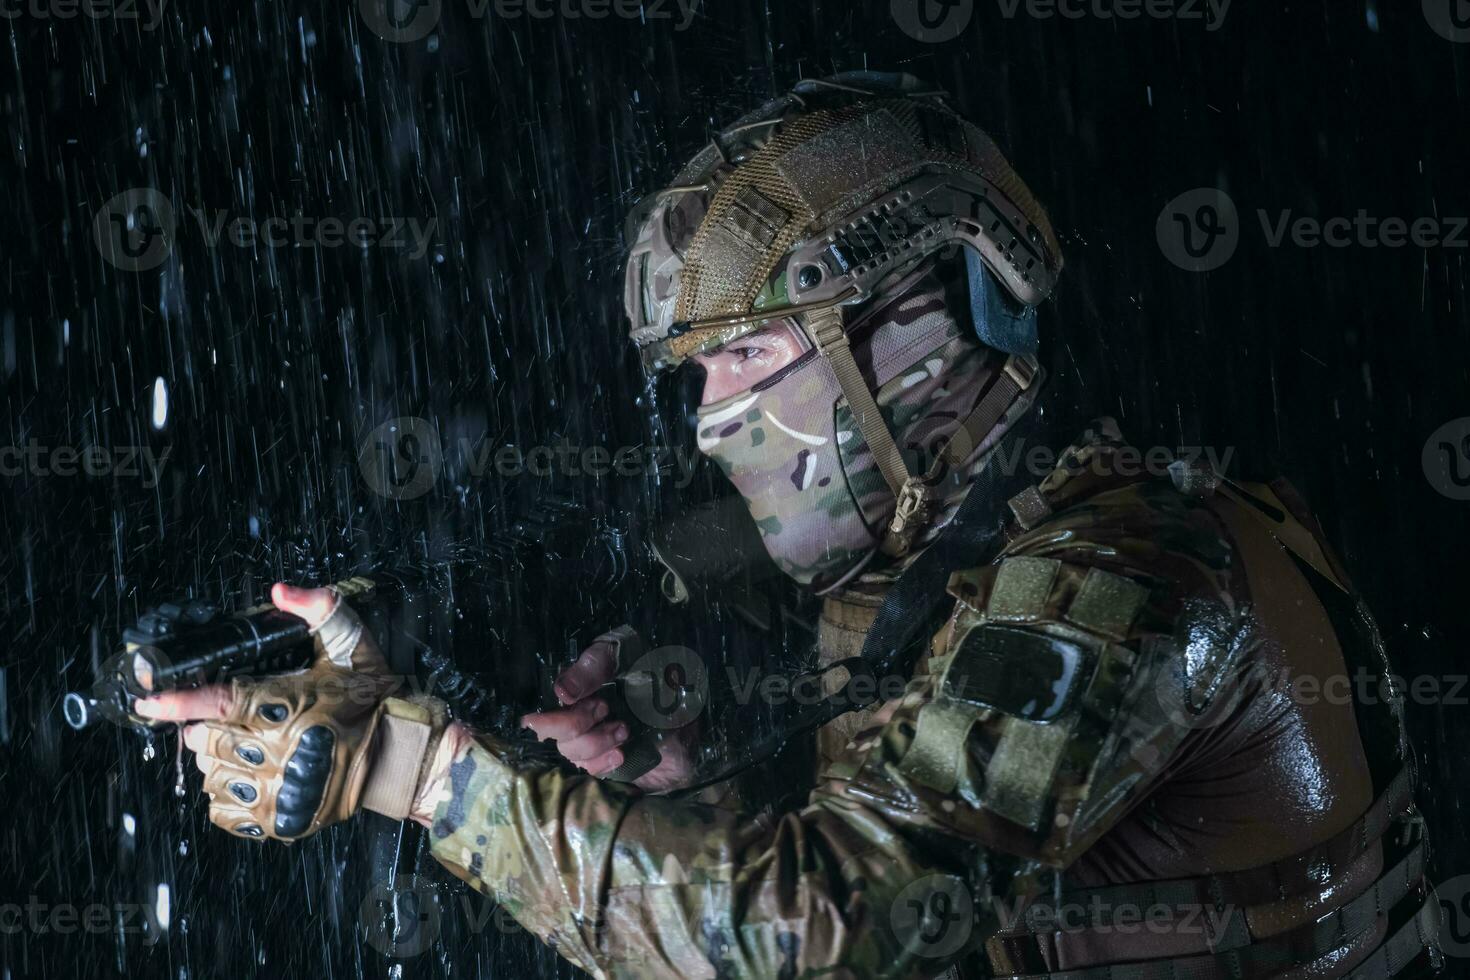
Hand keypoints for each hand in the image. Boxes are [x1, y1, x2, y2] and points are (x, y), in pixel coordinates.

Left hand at [136, 584, 401, 840]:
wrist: (399, 754)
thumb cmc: (370, 700)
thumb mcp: (352, 645)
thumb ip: (319, 610)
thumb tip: (281, 591)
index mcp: (290, 708)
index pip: (220, 703)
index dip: (179, 702)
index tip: (149, 702)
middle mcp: (281, 752)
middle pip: (208, 742)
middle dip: (205, 730)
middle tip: (221, 721)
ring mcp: (279, 790)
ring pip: (213, 777)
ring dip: (217, 762)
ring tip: (241, 749)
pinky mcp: (280, 818)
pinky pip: (226, 812)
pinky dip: (226, 795)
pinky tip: (247, 778)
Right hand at [520, 627, 696, 792]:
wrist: (690, 722)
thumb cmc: (662, 683)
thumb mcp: (634, 661)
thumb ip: (594, 669)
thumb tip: (562, 693)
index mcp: (582, 682)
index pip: (553, 693)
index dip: (559, 710)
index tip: (594, 704)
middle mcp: (577, 710)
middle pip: (551, 727)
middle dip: (576, 723)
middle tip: (607, 711)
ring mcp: (587, 737)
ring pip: (569, 749)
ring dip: (595, 743)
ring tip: (624, 732)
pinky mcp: (601, 760)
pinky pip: (587, 768)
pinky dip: (601, 763)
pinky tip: (620, 755)